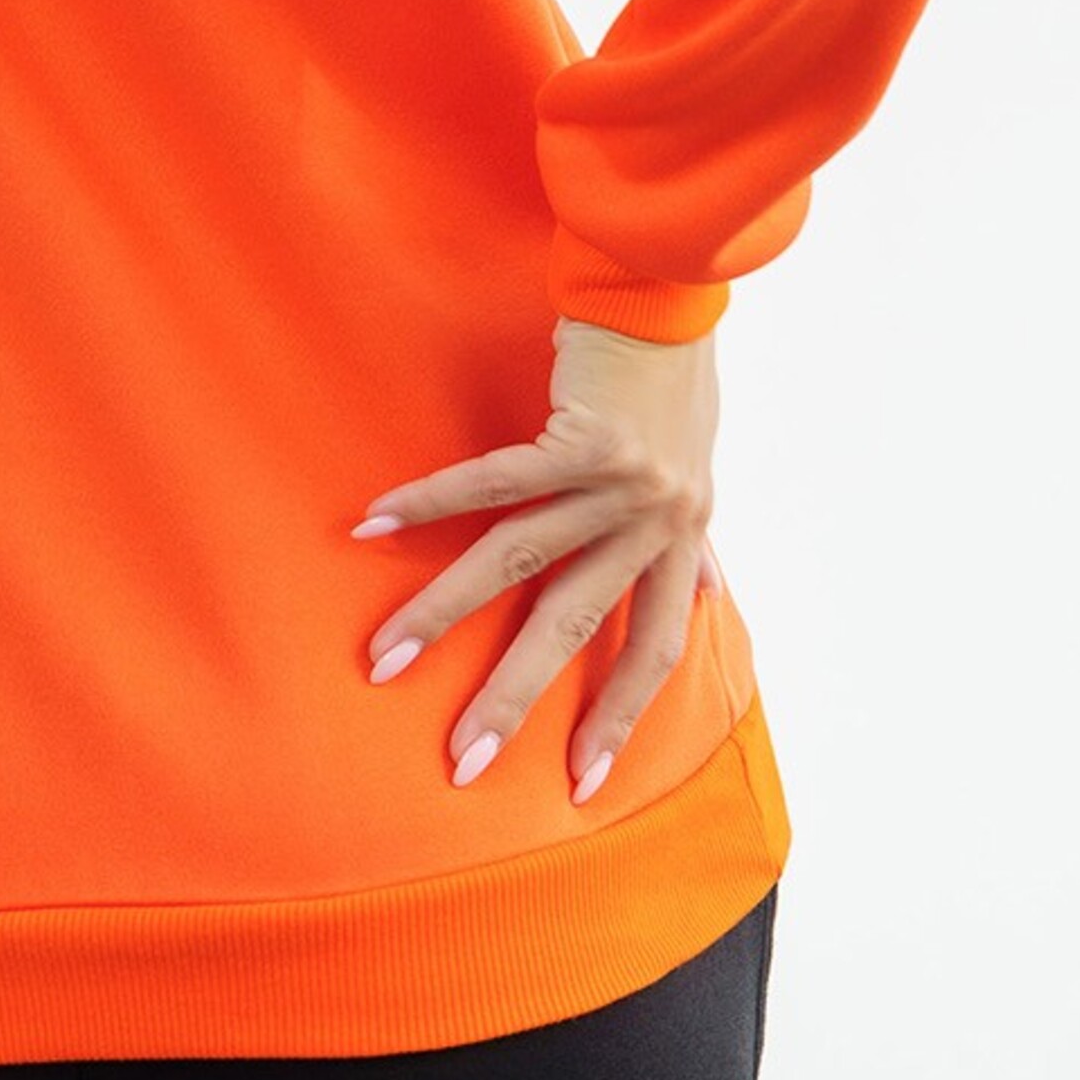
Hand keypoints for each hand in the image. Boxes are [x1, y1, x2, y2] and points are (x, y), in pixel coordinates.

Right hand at [348, 314, 726, 805]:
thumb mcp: (698, 470)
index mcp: (678, 542)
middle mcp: (654, 523)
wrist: (672, 294)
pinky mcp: (582, 436)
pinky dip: (430, 504)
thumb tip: (705, 591)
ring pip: (517, 564)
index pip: (651, 652)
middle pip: (573, 628)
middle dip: (513, 699)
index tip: (579, 784)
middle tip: (462, 762)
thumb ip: (689, 539)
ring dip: (444, 613)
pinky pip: (494, 482)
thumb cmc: (677, 384)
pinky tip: (374, 525)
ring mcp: (619, 482)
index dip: (617, 717)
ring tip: (384, 657)